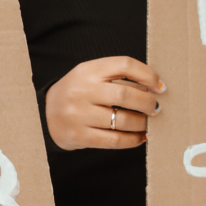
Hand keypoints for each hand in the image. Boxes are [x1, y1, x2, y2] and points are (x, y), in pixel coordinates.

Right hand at [45, 56, 164, 150]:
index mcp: (88, 70)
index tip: (159, 86)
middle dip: (147, 102)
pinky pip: (114, 140)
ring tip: (147, 123)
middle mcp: (82, 90)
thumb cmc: (78, 93)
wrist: (45, 113)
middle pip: (125, 94)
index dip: (147, 75)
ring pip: (122, 119)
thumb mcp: (91, 76)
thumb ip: (118, 77)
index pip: (124, 64)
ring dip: (142, 123)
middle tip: (155, 108)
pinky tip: (139, 137)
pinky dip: (132, 140)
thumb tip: (154, 89)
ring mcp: (79, 114)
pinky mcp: (79, 135)